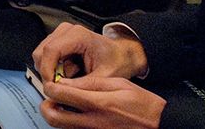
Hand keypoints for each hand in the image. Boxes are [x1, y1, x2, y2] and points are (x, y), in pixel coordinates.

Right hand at [32, 22, 147, 82]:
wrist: (121, 55)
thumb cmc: (116, 61)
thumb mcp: (104, 76)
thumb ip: (82, 84)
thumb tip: (61, 91)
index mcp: (78, 35)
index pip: (51, 50)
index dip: (47, 70)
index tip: (51, 86)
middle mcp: (66, 31)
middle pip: (41, 52)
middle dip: (47, 73)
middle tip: (60, 88)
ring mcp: (60, 35)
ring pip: (40, 56)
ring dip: (51, 72)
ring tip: (70, 80)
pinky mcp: (57, 42)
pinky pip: (45, 58)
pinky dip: (53, 70)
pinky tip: (68, 75)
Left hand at [41, 76, 165, 128]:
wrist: (159, 124)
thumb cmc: (142, 104)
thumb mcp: (119, 83)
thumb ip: (91, 82)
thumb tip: (66, 81)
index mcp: (98, 103)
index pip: (59, 94)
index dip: (51, 86)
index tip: (53, 82)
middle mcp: (92, 121)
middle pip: (52, 117)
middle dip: (46, 105)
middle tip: (52, 97)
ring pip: (60, 127)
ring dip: (56, 115)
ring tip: (63, 105)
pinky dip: (68, 124)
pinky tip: (75, 115)